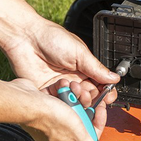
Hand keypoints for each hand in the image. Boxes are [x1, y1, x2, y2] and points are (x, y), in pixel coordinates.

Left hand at [3, 19, 118, 106]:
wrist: (26, 37)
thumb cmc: (51, 38)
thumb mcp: (79, 52)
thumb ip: (96, 68)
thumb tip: (114, 78)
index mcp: (84, 69)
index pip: (99, 86)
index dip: (105, 93)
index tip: (107, 96)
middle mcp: (73, 79)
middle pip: (88, 97)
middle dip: (90, 97)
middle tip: (85, 90)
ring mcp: (60, 87)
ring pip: (74, 102)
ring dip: (77, 99)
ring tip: (73, 88)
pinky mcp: (46, 92)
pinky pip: (57, 103)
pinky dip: (61, 100)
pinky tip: (61, 91)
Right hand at [10, 79, 110, 140]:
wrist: (26, 101)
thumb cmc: (48, 119)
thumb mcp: (78, 139)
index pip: (90, 135)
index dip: (98, 121)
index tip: (99, 109)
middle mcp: (59, 134)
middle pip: (82, 117)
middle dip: (85, 104)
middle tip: (83, 97)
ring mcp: (51, 120)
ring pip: (72, 104)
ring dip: (74, 94)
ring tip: (71, 90)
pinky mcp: (44, 106)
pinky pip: (59, 96)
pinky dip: (62, 90)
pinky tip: (61, 88)